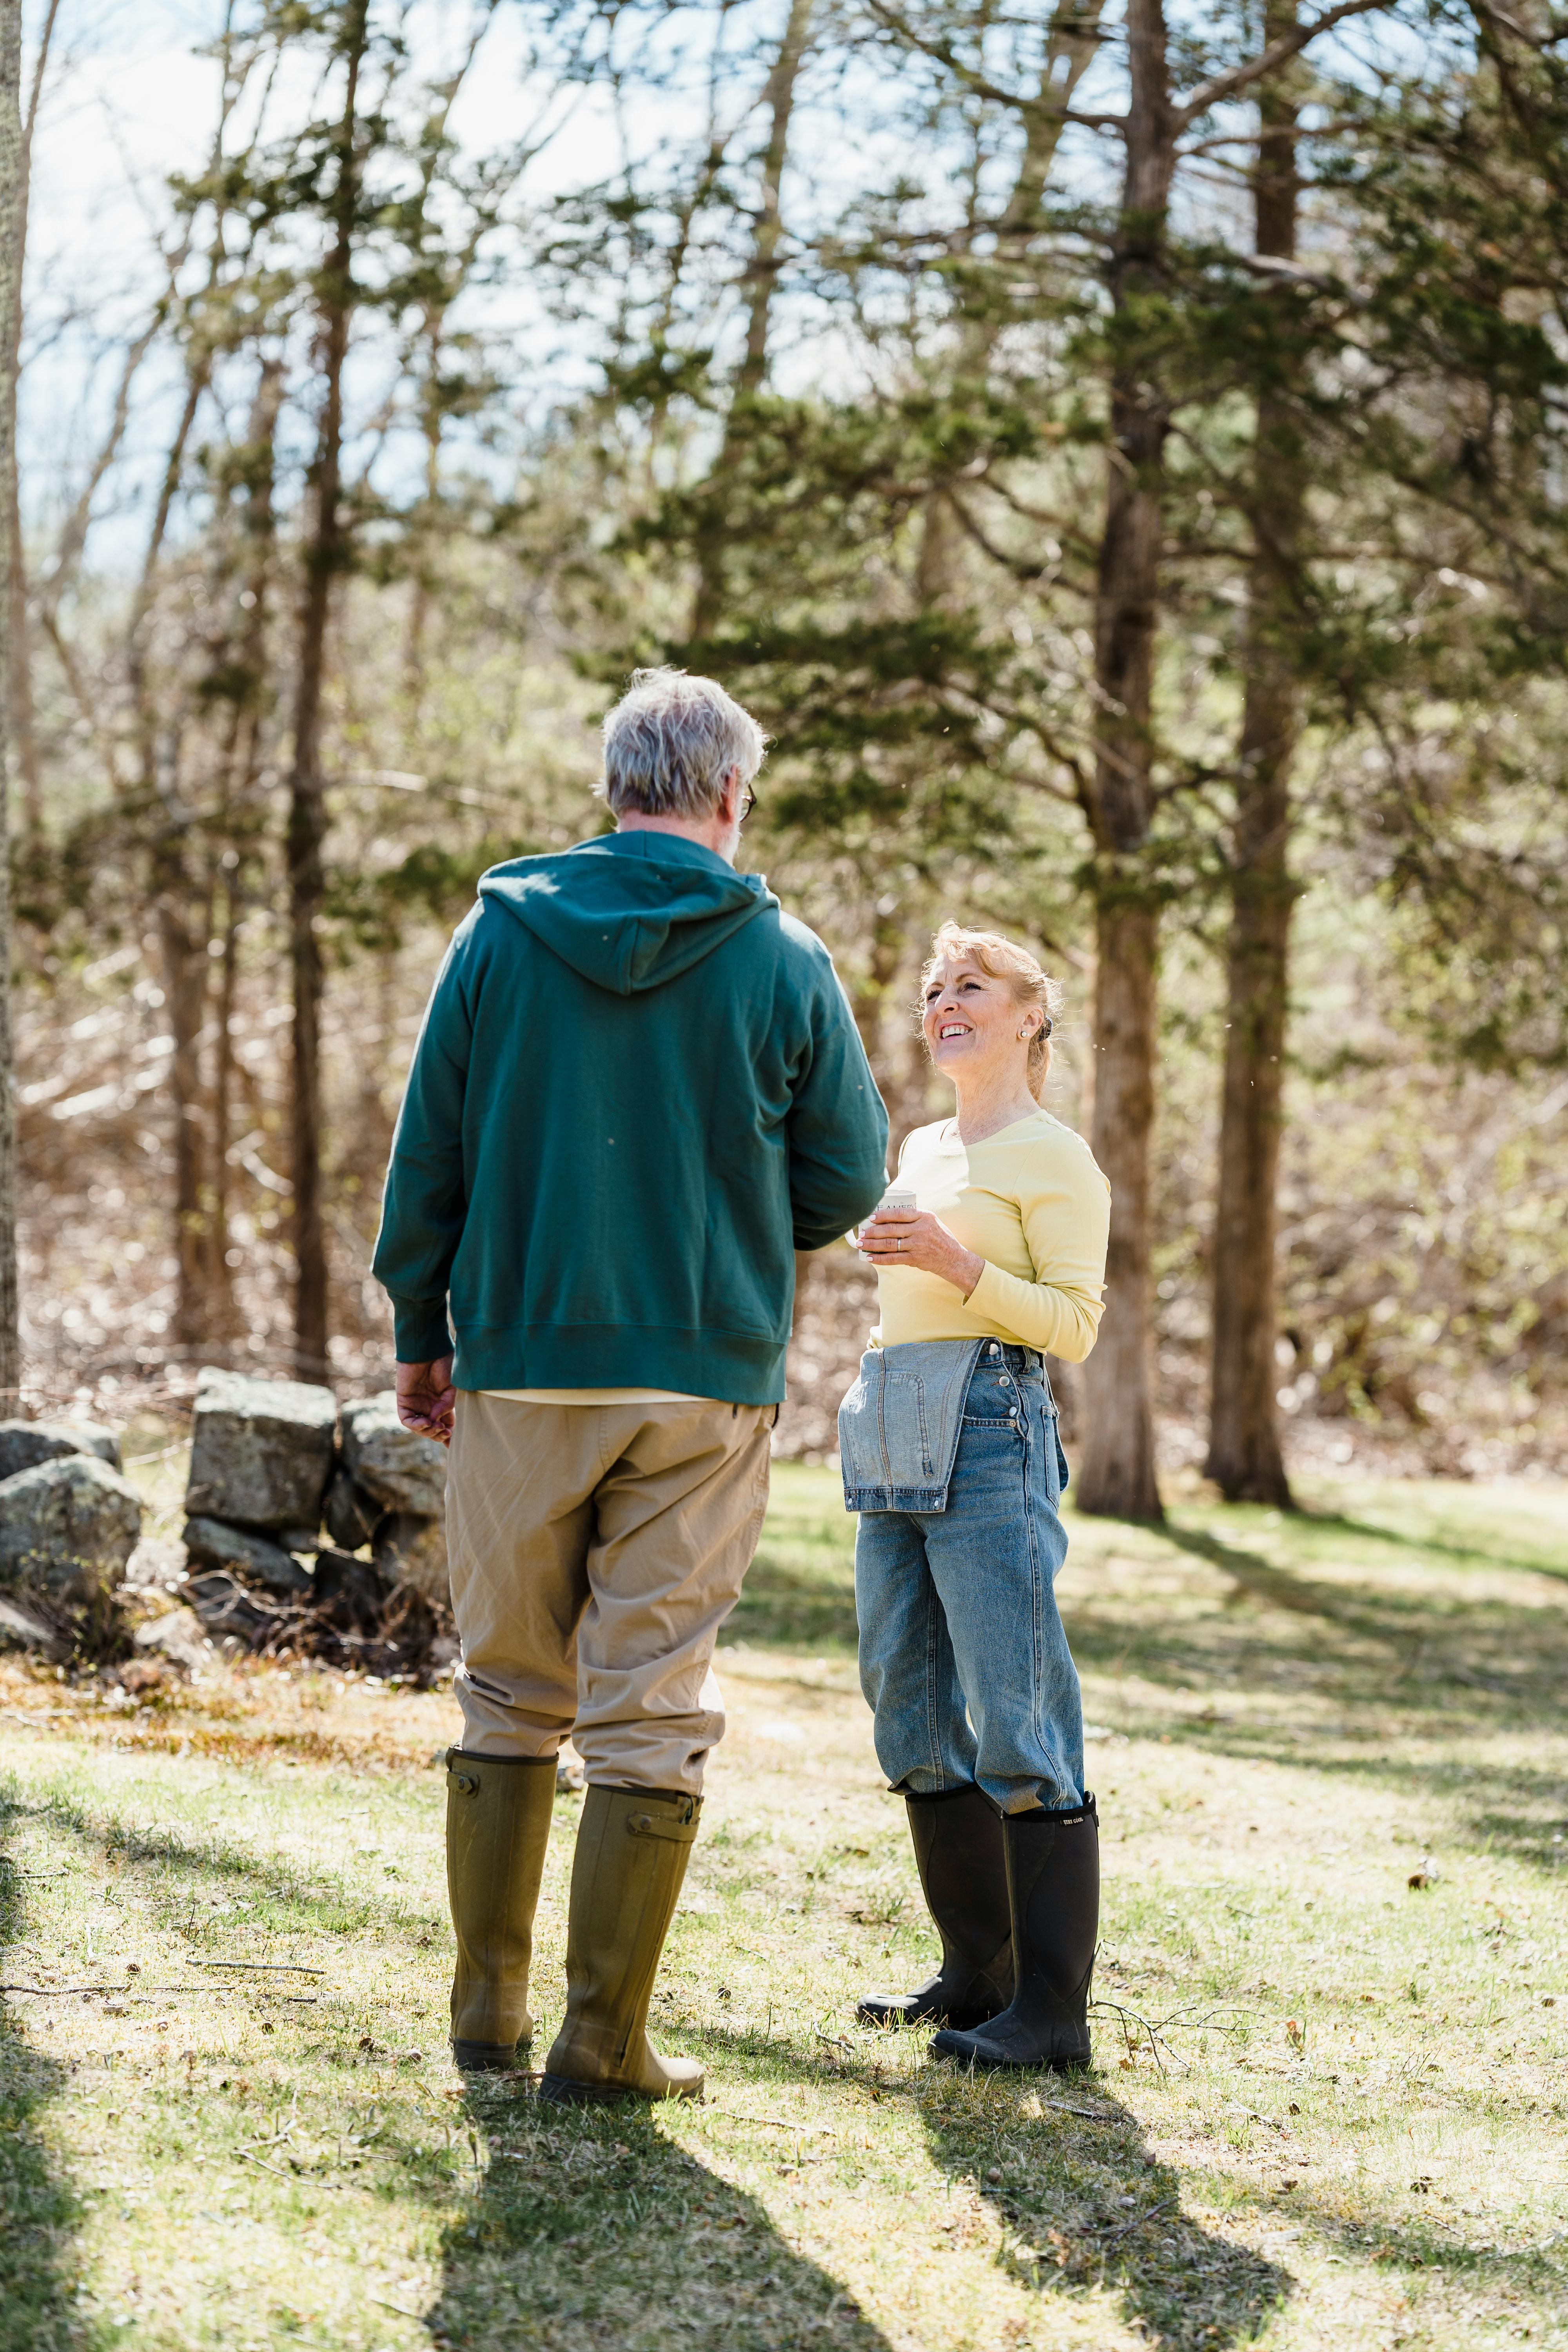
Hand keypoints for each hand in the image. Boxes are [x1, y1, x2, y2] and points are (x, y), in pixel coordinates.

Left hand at [396, 1353, 455, 1443]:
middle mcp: (429, 1407)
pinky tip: (425, 1422)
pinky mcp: (404, 1401)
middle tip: (446, 1433)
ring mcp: (416, 1405)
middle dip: (439, 1436)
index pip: (446, 1426)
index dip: (449, 1438)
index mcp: (443, 1405)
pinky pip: (407, 1420)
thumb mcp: (453, 1388)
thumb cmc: (445, 1364)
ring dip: (428, 1432)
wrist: (430, 1349)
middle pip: (432, 1431)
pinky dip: (415, 1425)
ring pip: (419, 1429)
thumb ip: (447, 1406)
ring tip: (436, 1426)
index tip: (455, 1446)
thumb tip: (437, 1422)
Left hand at [856, 1208, 983, 1299]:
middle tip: (861, 1233)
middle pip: (891, 1229)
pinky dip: (880, 1258)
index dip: (883, 1215)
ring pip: (889, 1243)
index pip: (899, 1213)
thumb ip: (914, 1218)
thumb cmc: (940, 1238)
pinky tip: (870, 1258)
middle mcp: (921, 1229)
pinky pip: (893, 1258)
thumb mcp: (931, 1222)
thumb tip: (889, 1217)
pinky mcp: (916, 1258)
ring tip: (861, 1244)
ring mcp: (918, 1244)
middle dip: (872, 1231)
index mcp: (924, 1216)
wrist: (954, 1258)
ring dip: (872, 1244)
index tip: (870, 1217)